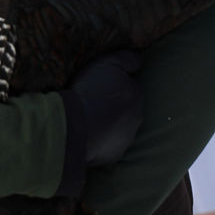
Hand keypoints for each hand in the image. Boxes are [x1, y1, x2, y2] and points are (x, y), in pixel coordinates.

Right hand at [60, 50, 144, 167]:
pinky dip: (101, 139)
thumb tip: (139, 60)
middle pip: (127, 108)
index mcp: (137, 95)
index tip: (101, 84)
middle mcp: (137, 118)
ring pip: (120, 127)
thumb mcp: (108, 63)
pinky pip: (109, 144)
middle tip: (94, 101)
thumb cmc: (90, 92)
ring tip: (89, 119)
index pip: (131, 86)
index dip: (116, 84)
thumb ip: (127, 60)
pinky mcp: (114, 154)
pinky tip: (87, 134)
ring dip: (109, 123)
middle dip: (115, 105)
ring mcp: (126, 138)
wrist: (75, 127)